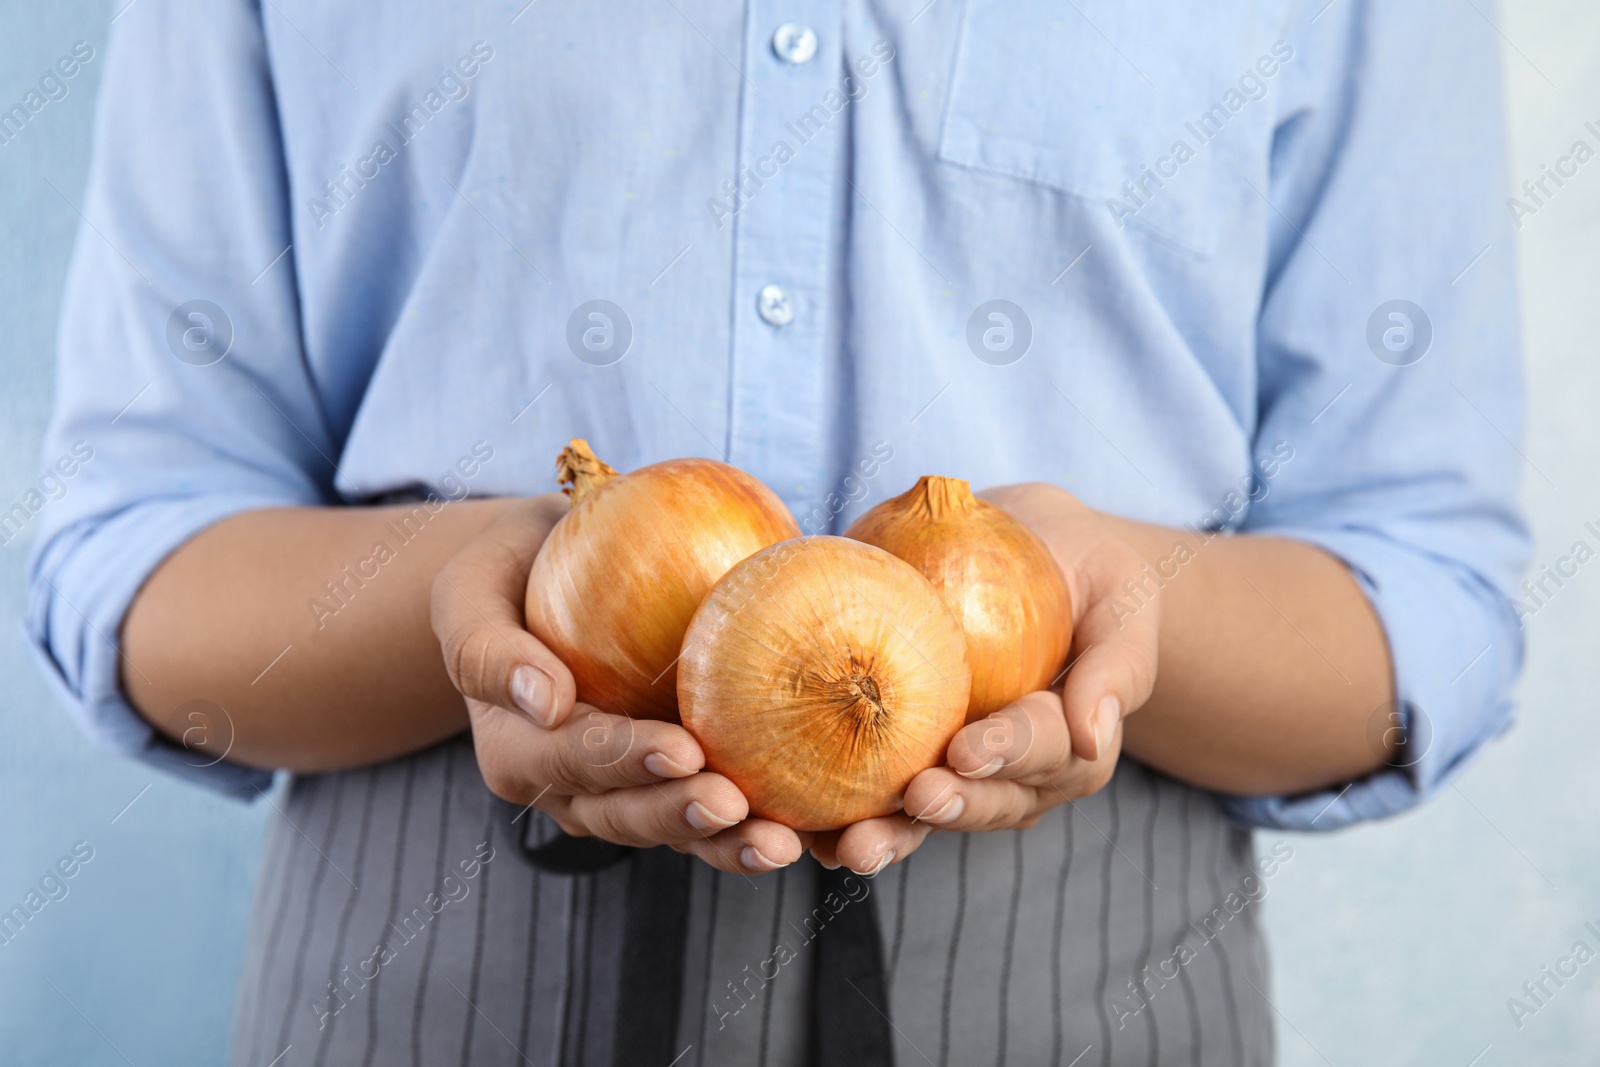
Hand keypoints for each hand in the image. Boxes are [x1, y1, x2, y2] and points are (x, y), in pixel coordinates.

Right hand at [430, 495, 804, 873]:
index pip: (573, 761)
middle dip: (683, 817)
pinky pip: (723, 804)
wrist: (543, 574)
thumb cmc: (503, 573)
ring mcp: (630, 791)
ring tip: (786, 842)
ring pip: (680, 831)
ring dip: (730, 842)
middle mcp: (573, 790)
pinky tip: (820, 816)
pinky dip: (766, 815)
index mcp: (519, 756)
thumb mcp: (468, 591)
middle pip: (630, 815)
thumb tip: (543, 700)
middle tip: (737, 805)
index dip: (626, 760)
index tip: (680, 747)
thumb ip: (486, 648)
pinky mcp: (679, 777)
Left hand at [811, 483, 1159, 874]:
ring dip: (887, 835)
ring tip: (847, 845)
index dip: (1004, 753)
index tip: (966, 750)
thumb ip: (1116, 665)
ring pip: (921, 817)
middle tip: (913, 800)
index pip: (1040, 751)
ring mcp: (953, 769)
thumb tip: (1097, 736)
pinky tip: (789, 814)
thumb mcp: (1123, 601)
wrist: (1035, 553)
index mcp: (1069, 744)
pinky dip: (829, 807)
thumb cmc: (1090, 577)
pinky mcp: (901, 752)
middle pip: (980, 802)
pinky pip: (866, 786)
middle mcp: (1011, 773)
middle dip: (945, 810)